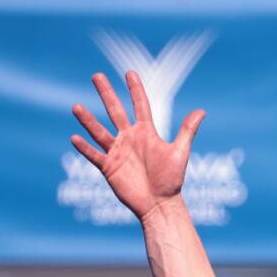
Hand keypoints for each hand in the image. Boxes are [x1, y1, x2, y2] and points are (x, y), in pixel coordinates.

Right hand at [70, 70, 204, 222]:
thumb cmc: (171, 180)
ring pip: (100, 132)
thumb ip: (187, 131)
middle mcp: (130, 138)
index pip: (140, 106)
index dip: (135, 90)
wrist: (160, 204)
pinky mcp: (109, 168)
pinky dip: (85, 148)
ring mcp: (118, 152)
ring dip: (88, 120)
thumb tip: (202, 111)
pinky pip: (95, 156)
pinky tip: (74, 138)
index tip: (129, 72)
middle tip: (97, 76)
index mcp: (146, 133)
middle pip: (115, 112)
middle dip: (107, 94)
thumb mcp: (179, 153)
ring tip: (75, 106)